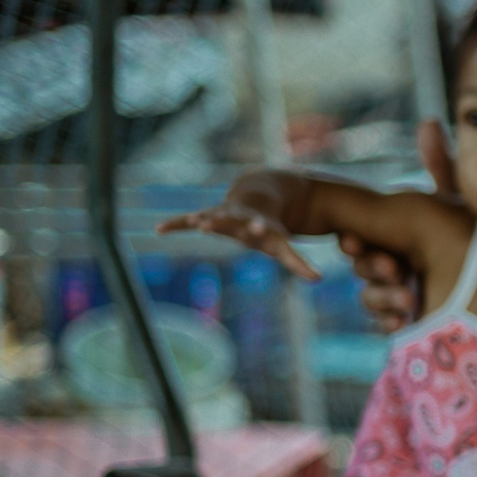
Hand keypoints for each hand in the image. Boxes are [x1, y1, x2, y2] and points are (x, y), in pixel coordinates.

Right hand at [157, 203, 319, 280]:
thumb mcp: (281, 245)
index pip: (262, 226)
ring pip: (210, 215)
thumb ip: (297, 262)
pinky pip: (187, 220)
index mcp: (260, 223)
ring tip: (193, 221)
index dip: (261, 227)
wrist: (255, 197)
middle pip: (232, 218)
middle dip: (224, 220)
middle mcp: (240, 216)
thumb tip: (318, 279)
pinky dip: (175, 225)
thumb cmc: (269, 228)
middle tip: (214, 222)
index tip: (260, 228)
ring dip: (202, 219)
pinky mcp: (206, 215)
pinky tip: (158, 230)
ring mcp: (221, 213)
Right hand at [339, 118, 455, 332]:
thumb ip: (442, 166)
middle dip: (372, 269)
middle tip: (389, 267)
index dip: (358, 243)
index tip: (355, 242)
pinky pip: (387, 325)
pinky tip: (407, 318)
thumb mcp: (459, 203)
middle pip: (364, 271)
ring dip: (384, 298)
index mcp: (399, 239)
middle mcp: (398, 267)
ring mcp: (404, 297)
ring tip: (408, 296)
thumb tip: (429, 122)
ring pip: (372, 299)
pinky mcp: (413, 324)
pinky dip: (393, 322)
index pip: (363, 240)